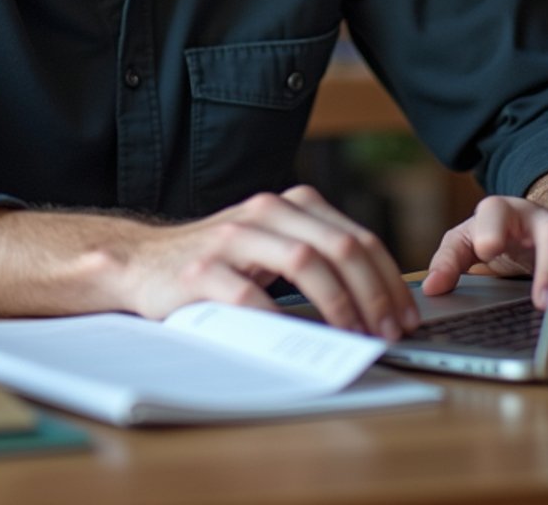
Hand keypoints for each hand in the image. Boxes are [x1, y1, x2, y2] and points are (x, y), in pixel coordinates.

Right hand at [122, 186, 420, 339]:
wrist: (143, 262)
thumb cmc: (218, 262)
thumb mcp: (270, 246)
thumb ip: (314, 256)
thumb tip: (378, 302)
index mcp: (287, 205)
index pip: (355, 236)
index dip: (388, 278)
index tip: (404, 316)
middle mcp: (264, 212)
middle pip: (338, 245)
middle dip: (374, 293)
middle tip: (387, 332)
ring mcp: (232, 239)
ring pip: (305, 261)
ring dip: (340, 303)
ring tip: (354, 336)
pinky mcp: (203, 270)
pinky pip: (252, 295)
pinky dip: (281, 321)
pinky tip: (297, 341)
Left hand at [421, 195, 547, 308]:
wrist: (526, 230)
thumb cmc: (493, 233)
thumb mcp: (466, 242)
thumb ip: (448, 261)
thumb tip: (432, 289)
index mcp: (500, 211)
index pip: (494, 212)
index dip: (492, 231)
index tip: (487, 250)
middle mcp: (535, 218)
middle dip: (547, 264)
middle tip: (541, 300)